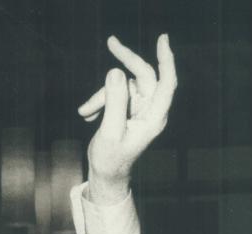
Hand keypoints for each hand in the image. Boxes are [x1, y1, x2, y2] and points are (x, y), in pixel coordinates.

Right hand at [78, 34, 176, 204]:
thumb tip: (116, 72)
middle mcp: (150, 111)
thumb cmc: (111, 161)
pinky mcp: (128, 109)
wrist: (106, 176)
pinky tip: (87, 116)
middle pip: (143, 75)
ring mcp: (140, 109)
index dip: (166, 59)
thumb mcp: (110, 132)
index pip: (166, 83)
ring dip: (102, 95)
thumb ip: (115, 102)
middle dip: (126, 61)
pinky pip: (115, 94)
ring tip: (85, 113)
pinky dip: (100, 102)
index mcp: (154, 118)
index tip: (162, 39)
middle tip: (110, 41)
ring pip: (123, 85)